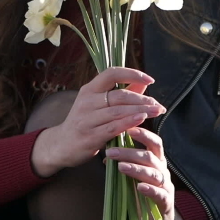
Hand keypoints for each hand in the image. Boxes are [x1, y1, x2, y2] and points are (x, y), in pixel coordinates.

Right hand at [36, 67, 165, 174]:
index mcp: (89, 89)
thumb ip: (122, 93)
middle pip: (120, 95)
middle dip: (143, 99)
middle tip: (158, 104)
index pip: (111, 73)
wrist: (62, 145)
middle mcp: (87, 101)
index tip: (150, 79)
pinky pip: (114, 127)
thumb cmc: (85, 122)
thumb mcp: (98, 104)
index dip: (132, 73)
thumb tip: (144, 82)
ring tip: (157, 111)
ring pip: (119, 111)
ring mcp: (87, 119)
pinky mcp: (90, 135)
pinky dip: (129, 122)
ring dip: (141, 110)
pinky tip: (141, 120)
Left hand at [105, 126, 182, 219]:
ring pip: (154, 174)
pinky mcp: (166, 203)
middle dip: (130, 152)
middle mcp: (163, 171)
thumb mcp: (136, 176)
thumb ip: (126, 164)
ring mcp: (166, 186)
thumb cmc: (145, 194)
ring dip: (136, 169)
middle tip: (111, 152)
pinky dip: (150, 190)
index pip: (154, 142)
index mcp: (157, 161)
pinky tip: (140, 187)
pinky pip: (160, 194)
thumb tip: (108, 154)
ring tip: (121, 167)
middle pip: (149, 157)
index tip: (128, 128)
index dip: (143, 134)